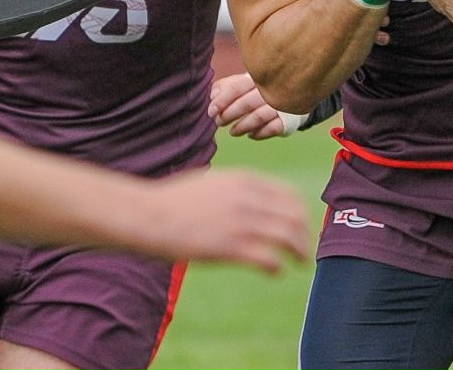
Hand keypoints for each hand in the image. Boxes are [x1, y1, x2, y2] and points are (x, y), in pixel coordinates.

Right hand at [144, 168, 309, 272]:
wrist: (148, 215)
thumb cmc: (173, 201)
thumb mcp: (211, 182)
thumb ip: (236, 188)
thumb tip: (251, 198)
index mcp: (245, 180)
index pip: (289, 196)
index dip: (300, 213)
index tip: (301, 227)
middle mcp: (249, 199)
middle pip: (295, 216)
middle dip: (304, 234)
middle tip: (304, 249)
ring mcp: (241, 222)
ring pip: (288, 237)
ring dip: (299, 251)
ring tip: (301, 263)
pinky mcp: (231, 247)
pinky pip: (269, 258)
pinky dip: (278, 266)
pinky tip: (276, 272)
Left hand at [209, 72, 285, 139]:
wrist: (291, 94)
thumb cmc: (259, 88)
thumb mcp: (242, 82)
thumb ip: (225, 86)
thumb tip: (213, 96)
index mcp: (257, 76)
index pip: (236, 87)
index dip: (222, 101)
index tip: (211, 112)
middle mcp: (271, 88)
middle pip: (246, 103)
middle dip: (229, 115)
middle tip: (219, 122)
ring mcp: (281, 104)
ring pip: (259, 117)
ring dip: (242, 126)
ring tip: (232, 132)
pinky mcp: (288, 119)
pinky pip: (273, 128)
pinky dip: (259, 133)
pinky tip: (251, 134)